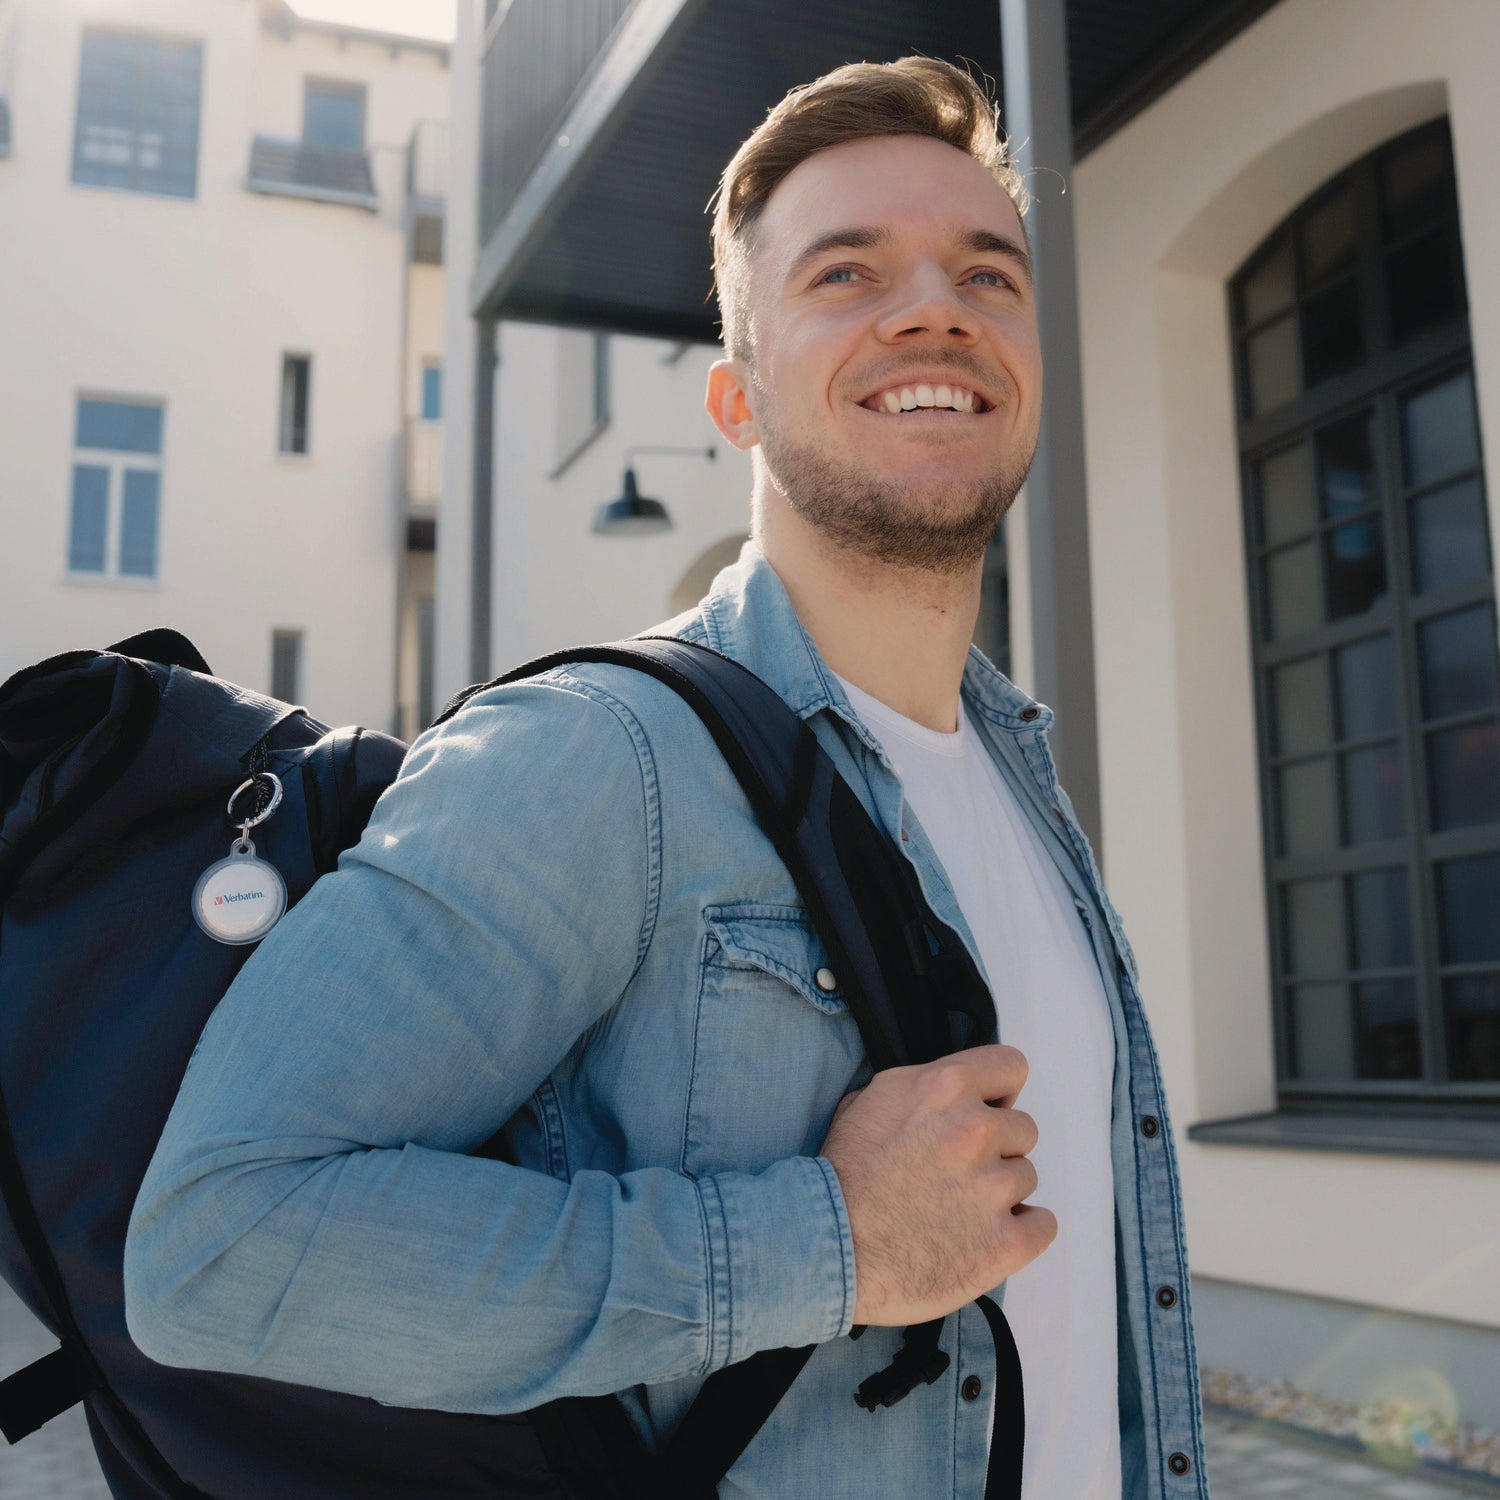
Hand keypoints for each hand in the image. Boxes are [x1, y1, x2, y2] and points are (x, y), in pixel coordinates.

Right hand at [818, 1044, 1055, 1325]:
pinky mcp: (1004, 1243)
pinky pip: (1043, 1224)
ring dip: (1000, 1192)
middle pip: (1023, 1129)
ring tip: (955, 1211)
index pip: (1011, 1066)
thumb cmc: (843, 1176)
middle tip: (956, 1173)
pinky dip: (1022, 1231)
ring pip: (1026, 1177)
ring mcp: (992, 1188)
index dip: (998, 1093)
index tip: (986, 1112)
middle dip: (995, 1148)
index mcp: (944, 1087)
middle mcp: (974, 1129)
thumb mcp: (871, 1100)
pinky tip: (986, 1235)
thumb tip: (957, 1090)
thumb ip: (925, 1086)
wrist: (825, 1248)